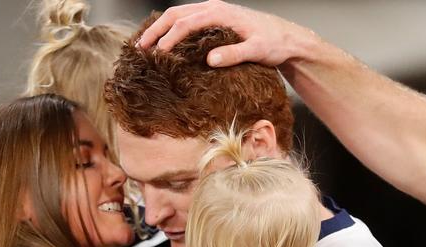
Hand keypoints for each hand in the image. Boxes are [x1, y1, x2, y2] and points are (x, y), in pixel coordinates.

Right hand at [137, 0, 316, 67]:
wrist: (286, 38)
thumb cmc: (273, 44)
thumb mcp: (256, 51)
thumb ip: (233, 55)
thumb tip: (209, 60)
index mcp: (220, 13)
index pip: (187, 22)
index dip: (170, 37)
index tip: (158, 53)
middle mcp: (213, 8)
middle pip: (175, 14)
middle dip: (155, 30)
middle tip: (139, 48)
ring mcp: (212, 12)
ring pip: (177, 15)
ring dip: (158, 29)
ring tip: (143, 45)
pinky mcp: (212, 20)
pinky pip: (185, 20)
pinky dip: (169, 29)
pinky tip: (162, 42)